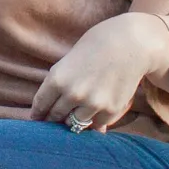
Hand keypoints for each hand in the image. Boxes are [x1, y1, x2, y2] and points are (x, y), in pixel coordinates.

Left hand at [29, 13, 168, 130]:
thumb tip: (49, 111)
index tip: (37, 120)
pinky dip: (95, 121)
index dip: (38, 114)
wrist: (131, 43)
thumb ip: (58, 84)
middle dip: (54, 118)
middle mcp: (72, 94)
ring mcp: (92, 104)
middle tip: (56, 118)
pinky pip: (96, 125)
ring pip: (75, 124)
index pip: (40, 105)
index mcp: (57, 79)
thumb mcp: (68, 61)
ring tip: (79, 111)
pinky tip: (97, 111)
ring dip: (75, 120)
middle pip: (56, 116)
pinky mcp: (110, 110)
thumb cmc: (97, 46)